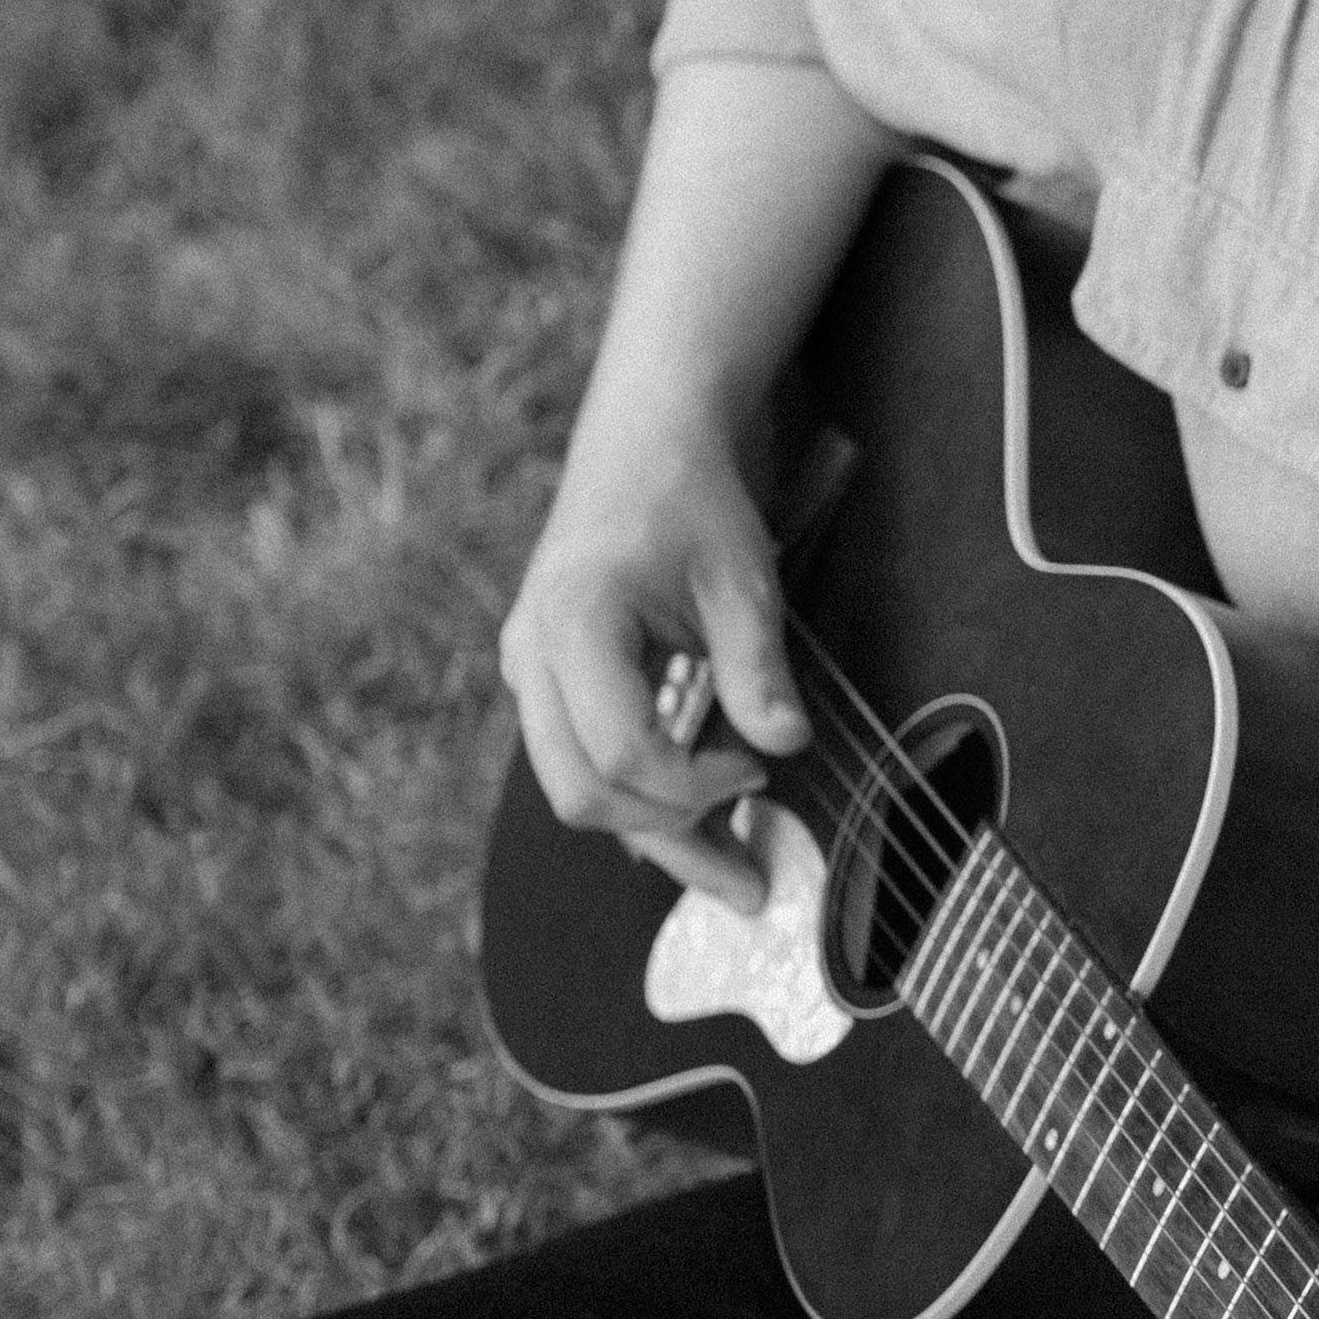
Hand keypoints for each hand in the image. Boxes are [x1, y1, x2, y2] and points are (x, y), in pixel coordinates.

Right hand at [498, 424, 806, 906]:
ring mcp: (532, 676)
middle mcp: (533, 659)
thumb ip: (757, 666)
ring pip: (576, 793)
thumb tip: (786, 744)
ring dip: (655, 835)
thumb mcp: (743, 578)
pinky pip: (582, 764)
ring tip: (735, 873)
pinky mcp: (549, 686)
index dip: (695, 783)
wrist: (644, 446)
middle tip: (753, 872)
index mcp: (573, 624)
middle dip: (670, 838)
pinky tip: (700, 823)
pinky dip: (640, 800)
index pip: (620, 753)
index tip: (761, 769)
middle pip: (581, 794)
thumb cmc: (691, 501)